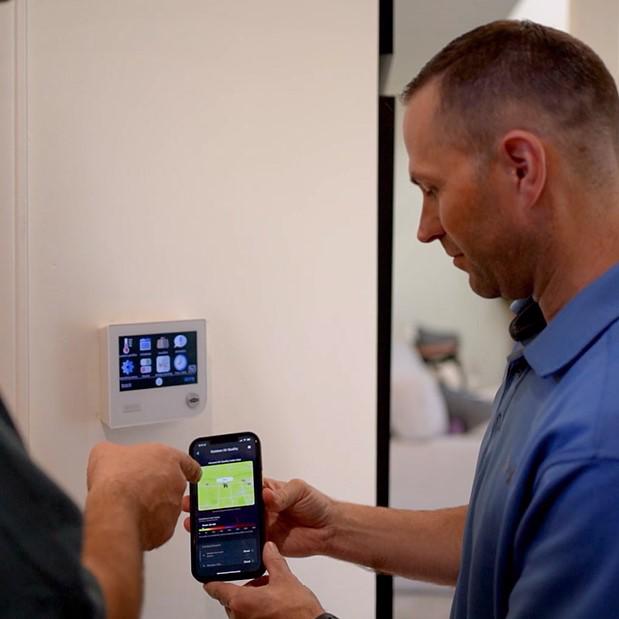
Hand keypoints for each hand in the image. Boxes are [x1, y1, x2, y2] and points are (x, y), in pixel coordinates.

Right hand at [87, 442, 200, 549]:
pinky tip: (131, 522)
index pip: (188, 463)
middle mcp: (176, 482)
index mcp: (169, 458)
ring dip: (153, 509)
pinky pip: (158, 529)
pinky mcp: (166, 530)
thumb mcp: (106, 452)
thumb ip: (116, 452)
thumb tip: (109, 455)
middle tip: (140, 491)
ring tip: (131, 507)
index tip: (190, 473)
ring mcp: (173, 507)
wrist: (114, 510)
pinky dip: (147, 528)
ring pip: (167, 509)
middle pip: (175, 486)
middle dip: (161, 490)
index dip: (187, 469)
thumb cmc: (115, 480)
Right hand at [182, 478, 336, 556]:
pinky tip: (217, 544)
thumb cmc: (315, 504)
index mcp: (265, 490)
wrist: (327, 530)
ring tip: (195, 524)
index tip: (204, 483)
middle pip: (229, 506)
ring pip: (232, 525)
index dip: (221, 484)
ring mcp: (260, 526)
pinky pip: (244, 544)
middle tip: (191, 504)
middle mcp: (259, 508)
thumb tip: (267, 496)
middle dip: (209, 505)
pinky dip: (230, 544)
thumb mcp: (299, 490)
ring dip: (214, 525)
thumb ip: (282, 494)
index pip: (239, 485)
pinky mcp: (263, 544)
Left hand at [205, 541, 324, 618]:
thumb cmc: (297, 612)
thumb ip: (273, 561)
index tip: (207, 577)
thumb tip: (268, 548)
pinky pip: (251, 618)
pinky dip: (257, 610)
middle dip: (243, 589)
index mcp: (242, 602)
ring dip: (251, 600)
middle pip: (231, 600)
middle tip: (260, 581)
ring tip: (271, 592)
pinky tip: (274, 604)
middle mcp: (240, 618)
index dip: (212, 581)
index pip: (217, 589)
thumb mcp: (285, 578)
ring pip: (241, 610)